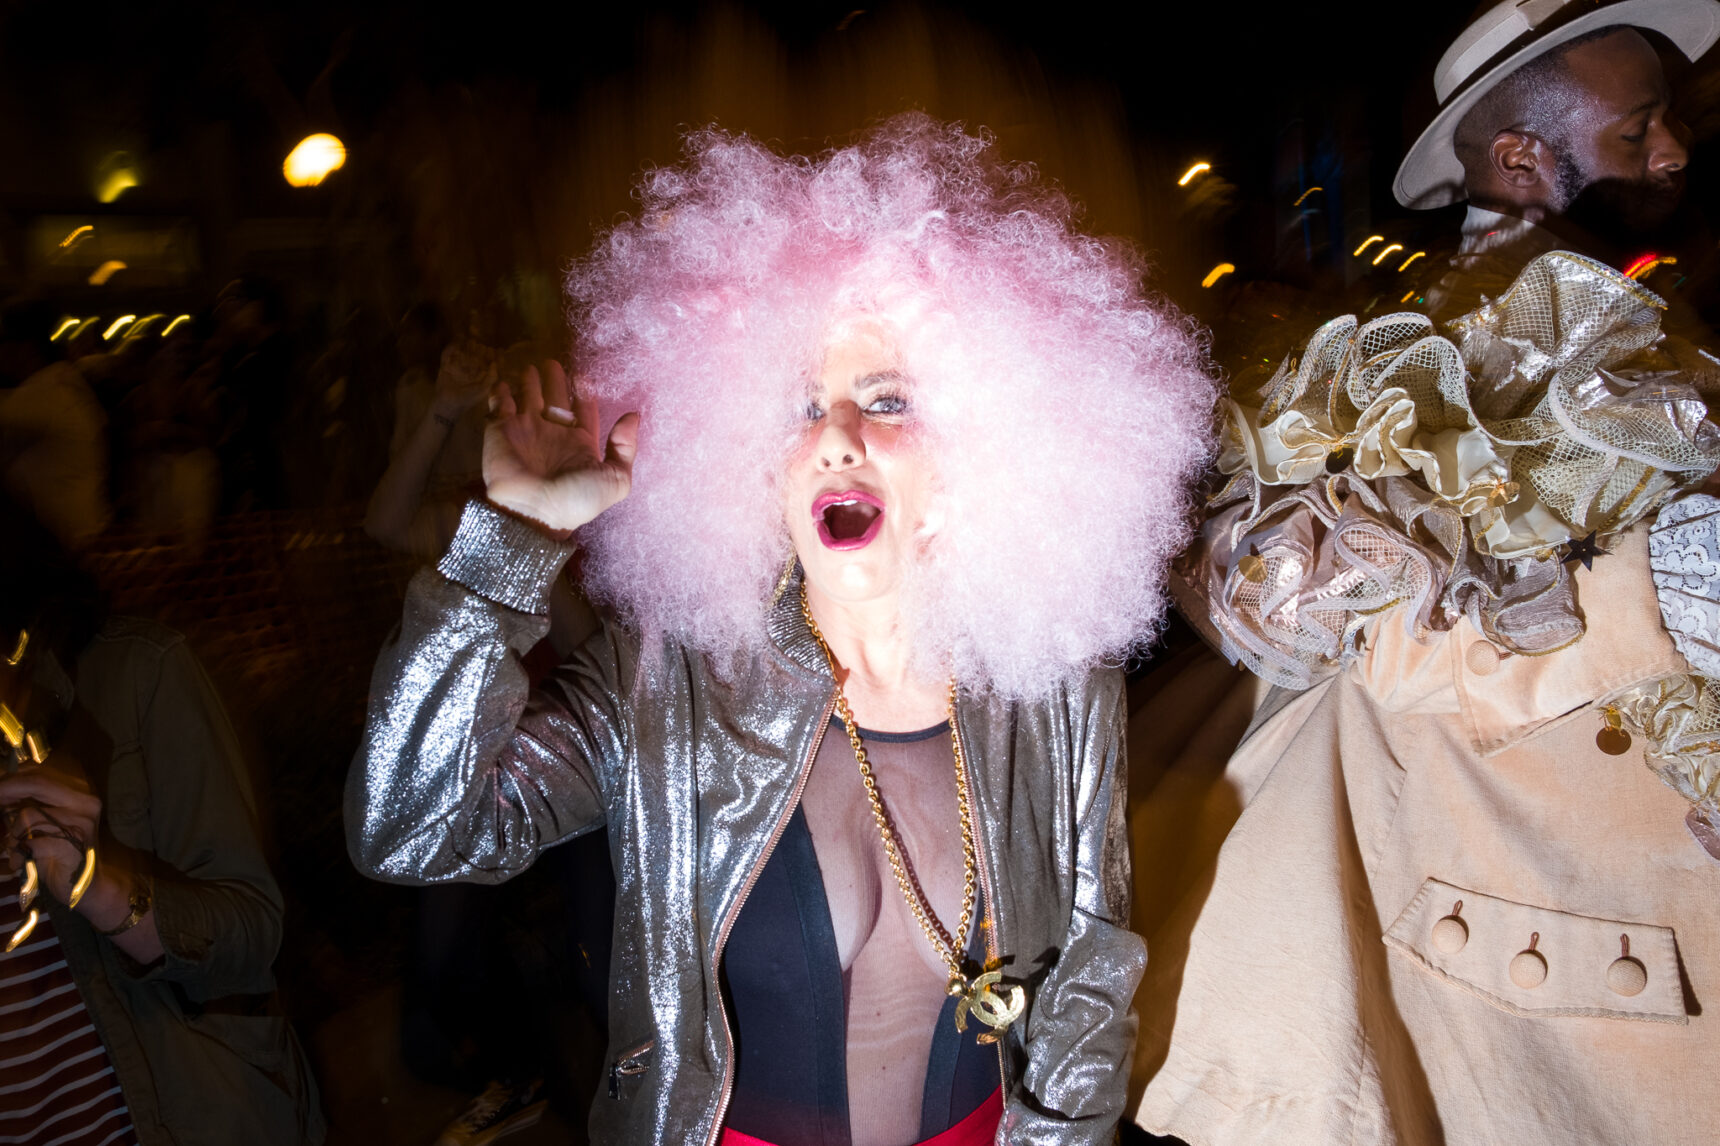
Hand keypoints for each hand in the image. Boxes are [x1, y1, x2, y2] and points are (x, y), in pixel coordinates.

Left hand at [0, 763, 100, 904]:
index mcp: (80, 792)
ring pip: (29, 814)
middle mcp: (86, 802)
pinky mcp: (73, 845)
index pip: (41, 772)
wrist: (86, 886)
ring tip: (15, 847)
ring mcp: (81, 823)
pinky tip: (20, 861)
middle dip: (6, 790)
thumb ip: (31, 803)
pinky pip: (31, 842)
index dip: (12, 777)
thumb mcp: (48, 821)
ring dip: (13, 833)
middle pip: (37, 782)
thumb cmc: (60, 853)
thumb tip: (3, 786)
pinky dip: (19, 853)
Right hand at [432, 340, 497, 418]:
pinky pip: (447, 355)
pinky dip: (450, 349)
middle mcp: (469, 369)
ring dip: (466, 347)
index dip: (490, 355)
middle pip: (474, 355)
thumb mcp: (483, 389)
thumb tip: (495, 363)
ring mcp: (457, 366)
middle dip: (478, 349)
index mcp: (479, 374)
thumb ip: (491, 378)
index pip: (486, 361)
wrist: (449, 404)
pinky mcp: (446, 366)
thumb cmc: (468, 399)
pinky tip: (455, 345)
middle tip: (480, 345)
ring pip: (463, 353)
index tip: (496, 349)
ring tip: (470, 342)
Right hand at [483, 360, 639, 532]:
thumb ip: (625, 447)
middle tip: (553, 362)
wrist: (533, 512)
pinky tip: (503, 382)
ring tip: (530, 367)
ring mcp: (525, 431)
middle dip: (555, 382)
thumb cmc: (576, 498)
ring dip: (529, 383)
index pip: (583, 411)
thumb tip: (633, 415)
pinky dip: (500, 393)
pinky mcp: (500, 430)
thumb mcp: (615, 479)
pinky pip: (499, 406)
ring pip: (527, 399)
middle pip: (555, 400)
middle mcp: (553, 434)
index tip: (583, 376)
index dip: (584, 394)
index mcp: (580, 443)